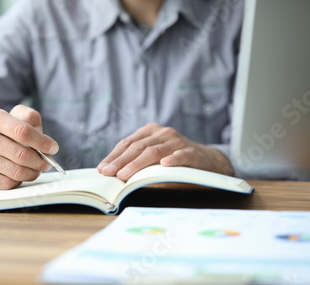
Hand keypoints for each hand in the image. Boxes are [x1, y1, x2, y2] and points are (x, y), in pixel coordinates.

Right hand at [0, 105, 58, 189]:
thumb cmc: (7, 132)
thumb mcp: (19, 116)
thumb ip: (32, 120)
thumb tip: (44, 141)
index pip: (23, 132)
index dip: (42, 142)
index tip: (53, 148)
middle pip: (22, 155)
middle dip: (41, 161)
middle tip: (46, 162)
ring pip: (17, 172)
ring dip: (32, 173)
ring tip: (36, 169)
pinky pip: (7, 183)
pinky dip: (19, 181)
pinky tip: (19, 174)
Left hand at [97, 123, 233, 180]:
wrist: (207, 160)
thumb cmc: (174, 160)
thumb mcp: (154, 159)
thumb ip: (138, 163)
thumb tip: (114, 176)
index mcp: (150, 132)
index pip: (128, 143)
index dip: (114, 156)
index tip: (102, 168)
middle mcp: (163, 133)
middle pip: (138, 147)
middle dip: (121, 161)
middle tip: (109, 173)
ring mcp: (178, 141)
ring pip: (154, 152)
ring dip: (138, 164)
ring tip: (125, 175)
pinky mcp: (193, 152)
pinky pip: (181, 155)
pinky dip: (173, 159)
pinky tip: (165, 165)